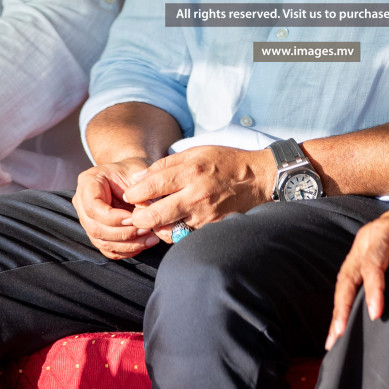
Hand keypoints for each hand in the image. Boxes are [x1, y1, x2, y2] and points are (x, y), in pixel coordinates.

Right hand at [72, 157, 159, 259]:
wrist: (131, 175)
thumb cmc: (134, 172)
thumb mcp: (138, 173)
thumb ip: (141, 190)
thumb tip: (146, 213)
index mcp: (88, 182)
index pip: (93, 207)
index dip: (113, 217)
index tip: (134, 217)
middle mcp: (82, 202)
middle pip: (95, 228)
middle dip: (123, 233)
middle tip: (146, 229)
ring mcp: (88, 220)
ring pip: (102, 242)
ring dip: (128, 245)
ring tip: (150, 239)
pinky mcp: (98, 234)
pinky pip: (109, 249)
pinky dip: (127, 250)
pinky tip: (144, 244)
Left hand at [119, 145, 273, 240]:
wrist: (258, 179)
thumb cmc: (225, 162)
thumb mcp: (196, 152)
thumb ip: (166, 165)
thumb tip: (139, 178)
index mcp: (190, 172)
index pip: (151, 187)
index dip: (134, 193)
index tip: (130, 195)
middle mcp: (196, 195)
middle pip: (154, 216)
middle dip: (138, 217)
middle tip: (136, 214)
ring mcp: (205, 215)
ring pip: (166, 231)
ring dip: (156, 227)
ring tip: (156, 218)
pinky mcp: (212, 228)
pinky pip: (184, 236)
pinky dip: (175, 232)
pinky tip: (174, 223)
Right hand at [325, 194, 388, 350]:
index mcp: (385, 230)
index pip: (373, 262)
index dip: (373, 288)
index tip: (375, 313)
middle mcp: (368, 238)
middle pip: (350, 272)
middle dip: (342, 303)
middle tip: (339, 333)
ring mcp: (363, 247)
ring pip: (345, 278)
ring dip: (338, 306)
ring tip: (333, 336)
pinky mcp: (364, 256)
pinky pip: (350, 279)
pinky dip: (344, 300)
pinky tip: (341, 321)